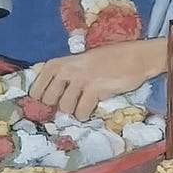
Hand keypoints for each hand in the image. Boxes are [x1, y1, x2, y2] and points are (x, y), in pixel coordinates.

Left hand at [28, 39, 162, 120]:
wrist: (136, 57)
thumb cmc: (108, 60)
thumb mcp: (80, 63)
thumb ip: (64, 77)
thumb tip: (49, 100)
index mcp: (58, 63)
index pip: (36, 89)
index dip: (41, 100)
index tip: (52, 104)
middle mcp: (66, 70)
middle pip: (48, 101)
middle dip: (58, 107)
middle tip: (72, 104)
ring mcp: (80, 79)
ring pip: (64, 108)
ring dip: (74, 111)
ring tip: (85, 103)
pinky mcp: (94, 89)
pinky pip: (81, 112)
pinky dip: (86, 115)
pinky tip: (93, 107)